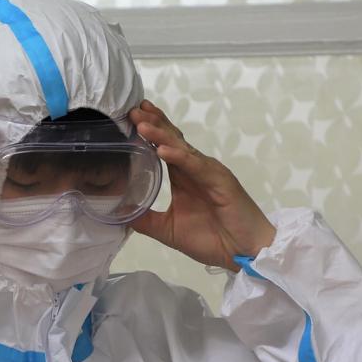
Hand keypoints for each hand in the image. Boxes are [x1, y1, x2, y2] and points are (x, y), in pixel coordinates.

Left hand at [128, 100, 275, 269]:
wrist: (243, 252)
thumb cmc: (213, 240)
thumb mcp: (168, 230)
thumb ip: (145, 220)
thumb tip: (118, 214)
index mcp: (184, 177)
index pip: (164, 146)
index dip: (149, 131)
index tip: (130, 118)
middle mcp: (195, 169)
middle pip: (172, 139)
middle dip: (152, 123)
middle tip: (132, 110)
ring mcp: (208, 172)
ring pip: (182, 148)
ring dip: (161, 134)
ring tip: (141, 124)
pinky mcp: (220, 180)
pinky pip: (196, 165)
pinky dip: (179, 156)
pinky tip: (162, 149)